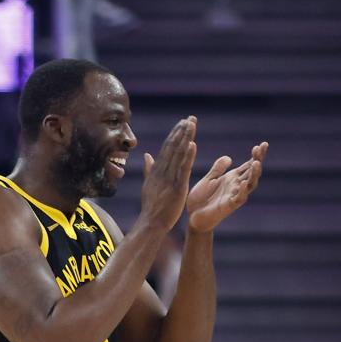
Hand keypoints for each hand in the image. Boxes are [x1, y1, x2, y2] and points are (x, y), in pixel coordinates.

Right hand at [140, 117, 197, 232]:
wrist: (151, 223)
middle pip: (173, 146)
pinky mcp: (177, 187)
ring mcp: (169, 178)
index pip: (167, 148)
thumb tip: (147, 155)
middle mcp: (162, 170)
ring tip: (192, 124)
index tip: (183, 123)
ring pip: (178, 154)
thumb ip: (149, 169)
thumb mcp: (148, 185)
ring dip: (185, 138)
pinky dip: (188, 156)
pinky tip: (192, 144)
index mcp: (157, 170)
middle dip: (182, 131)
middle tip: (190, 118)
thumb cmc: (151, 207)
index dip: (175, 134)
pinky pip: (183, 169)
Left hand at [187, 144, 267, 232]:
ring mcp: (234, 196)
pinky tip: (244, 182)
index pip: (248, 165)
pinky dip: (242, 191)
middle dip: (258, 160)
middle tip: (261, 148)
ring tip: (256, 163)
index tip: (263, 144)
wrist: (193, 217)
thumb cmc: (201, 199)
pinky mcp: (228, 207)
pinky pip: (238, 199)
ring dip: (254, 174)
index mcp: (232, 178)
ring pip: (249, 185)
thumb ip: (218, 169)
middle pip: (252, 172)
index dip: (256, 155)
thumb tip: (229, 158)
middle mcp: (236, 186)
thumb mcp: (209, 179)